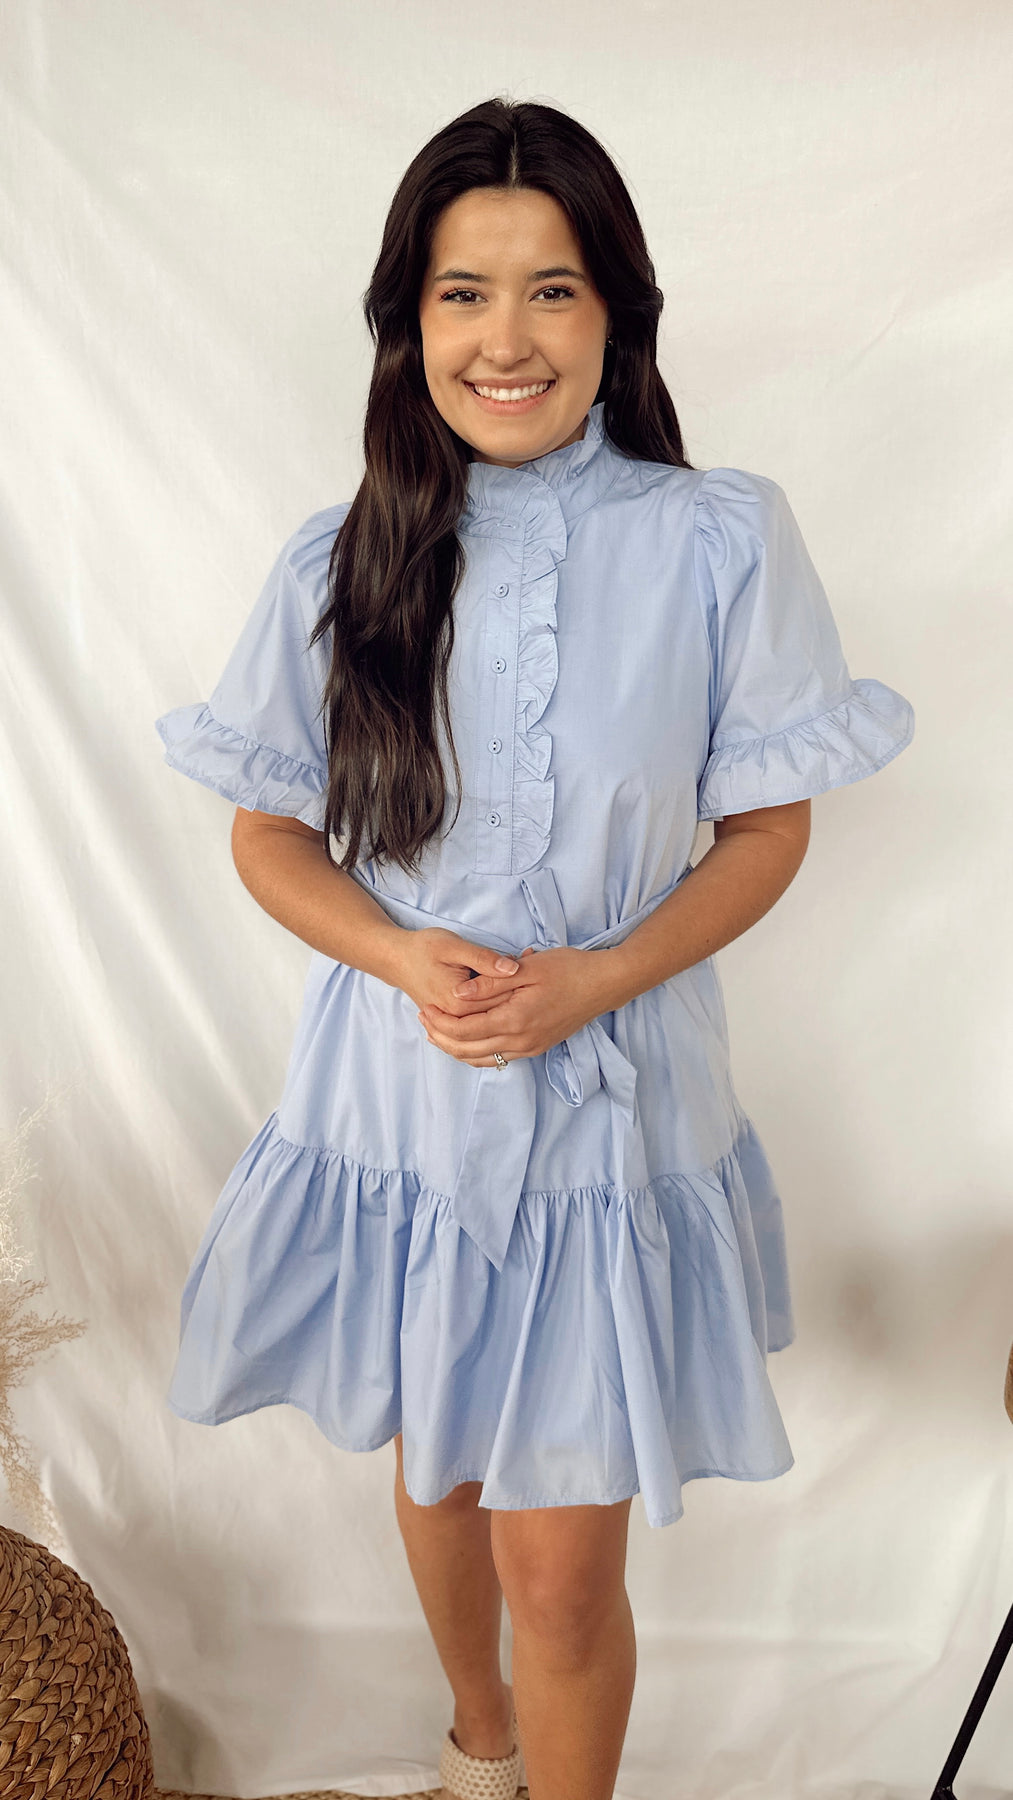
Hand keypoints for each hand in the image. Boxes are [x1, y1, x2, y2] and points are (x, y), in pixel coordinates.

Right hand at [395, 925, 526, 1019]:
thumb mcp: (454, 947)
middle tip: (528, 956)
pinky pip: (483, 1013)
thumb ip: (483, 959)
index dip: (520, 976)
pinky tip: (502, 981)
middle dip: (517, 985)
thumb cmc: (423, 949)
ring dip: (508, 993)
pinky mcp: (454, 1019)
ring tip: (518, 964)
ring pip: (494, 1013)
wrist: (397, 960)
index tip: (530, 955)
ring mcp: (456, 1023)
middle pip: (501, 1009)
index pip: (502, 998)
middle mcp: (459, 1020)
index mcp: (460, 1005)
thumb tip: (514, 967)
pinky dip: (496, 998)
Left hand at [417, 944, 616, 1069]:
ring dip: (456, 1048)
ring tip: (437, 1032)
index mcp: (516, 1019)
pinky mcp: (536, 1047)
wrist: (604, 985)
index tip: (425, 1007)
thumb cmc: (568, 970)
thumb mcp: (527, 969)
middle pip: (468, 1050)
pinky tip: (466, 1041)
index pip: (465, 1029)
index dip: (440, 1021)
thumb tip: (457, 993)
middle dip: (441, 1037)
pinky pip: (498, 1058)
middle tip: (423, 1020)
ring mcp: (530, 1048)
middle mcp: (521, 1041)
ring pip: (481, 1059)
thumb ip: (490, 983)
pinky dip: (476, 1053)